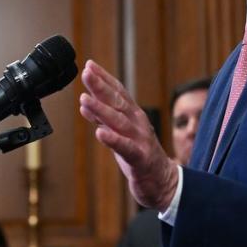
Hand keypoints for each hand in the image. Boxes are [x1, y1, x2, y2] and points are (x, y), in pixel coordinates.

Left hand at [79, 60, 179, 209]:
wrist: (162, 182)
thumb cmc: (138, 155)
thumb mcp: (119, 133)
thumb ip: (103, 119)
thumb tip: (84, 104)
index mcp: (133, 115)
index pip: (118, 92)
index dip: (104, 78)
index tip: (89, 64)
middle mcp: (137, 123)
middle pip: (118, 102)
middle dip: (101, 86)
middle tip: (86, 73)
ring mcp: (140, 139)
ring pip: (119, 122)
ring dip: (101, 109)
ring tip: (84, 100)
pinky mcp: (140, 158)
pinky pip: (125, 147)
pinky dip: (113, 139)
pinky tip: (100, 133)